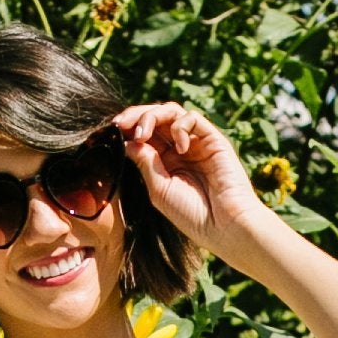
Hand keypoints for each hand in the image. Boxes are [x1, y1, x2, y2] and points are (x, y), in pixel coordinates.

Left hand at [113, 101, 267, 255]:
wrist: (225, 226)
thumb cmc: (192, 214)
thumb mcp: (159, 189)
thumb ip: (144, 161)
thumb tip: (126, 140)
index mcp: (165, 162)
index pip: (143, 135)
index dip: (127, 129)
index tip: (112, 131)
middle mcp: (179, 149)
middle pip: (154, 118)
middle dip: (135, 116)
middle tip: (121, 124)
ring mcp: (196, 142)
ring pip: (171, 112)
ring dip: (151, 116)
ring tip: (142, 134)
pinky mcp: (213, 139)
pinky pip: (192, 118)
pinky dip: (180, 126)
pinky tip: (179, 148)